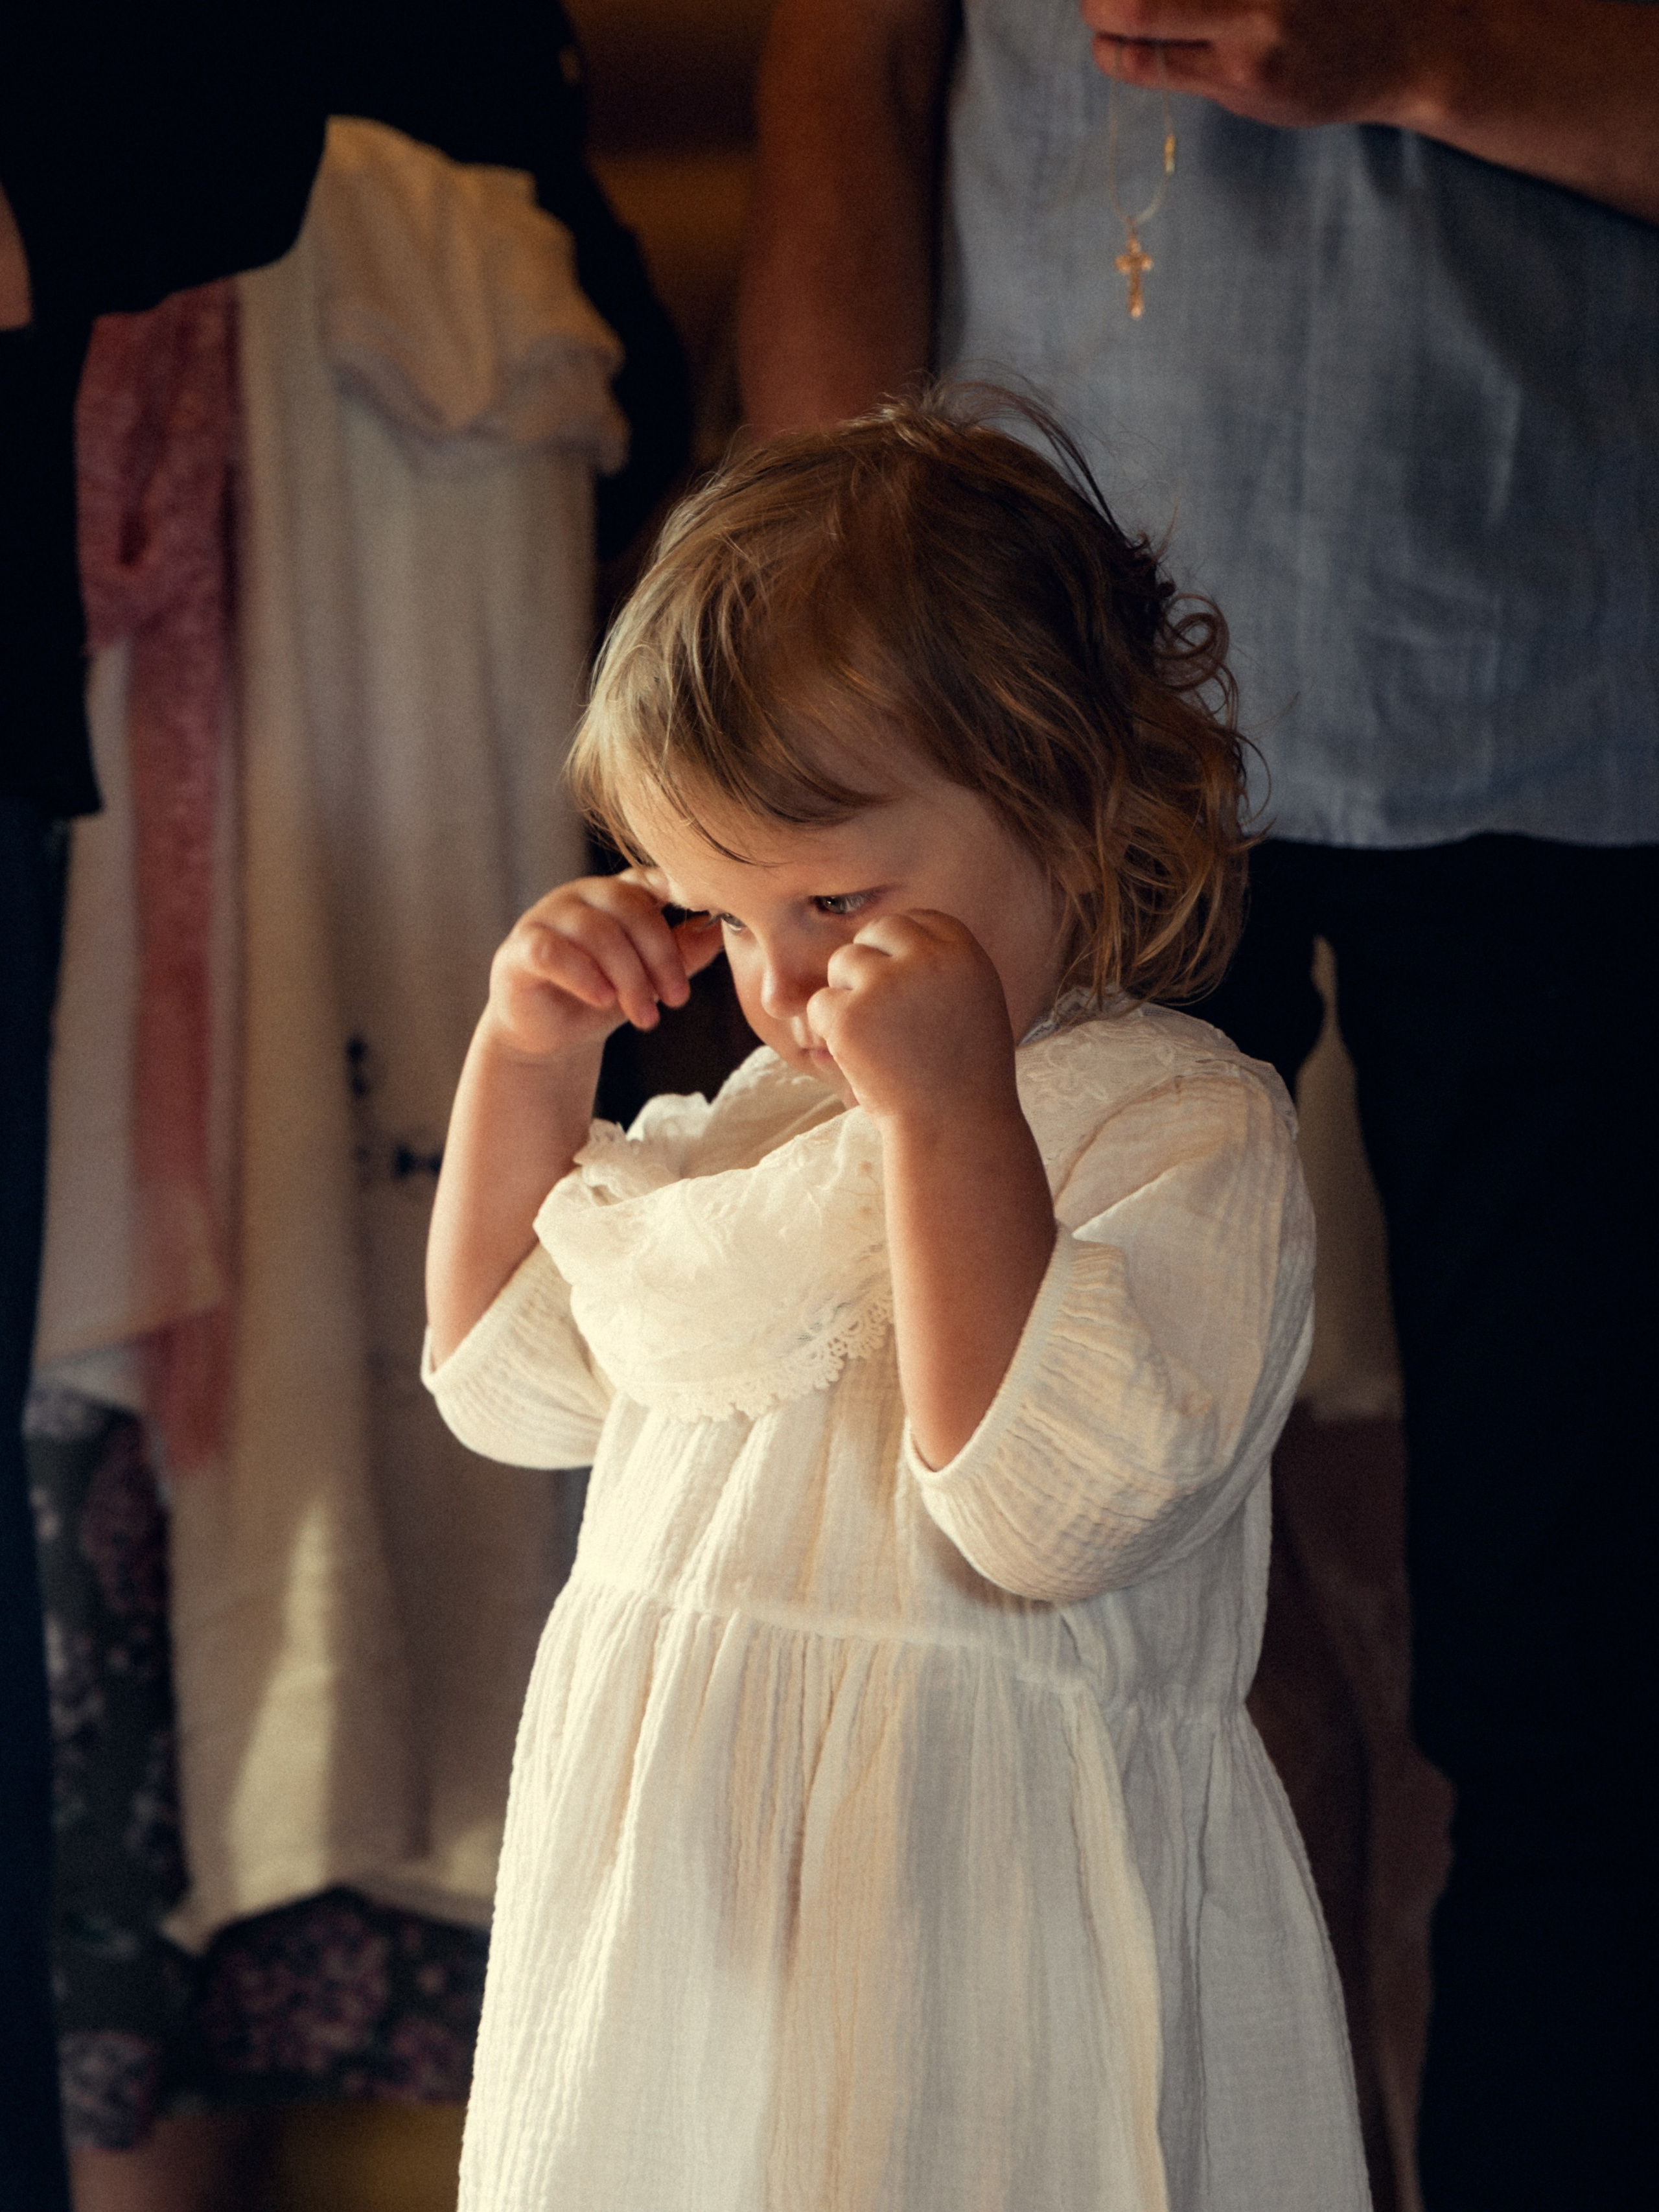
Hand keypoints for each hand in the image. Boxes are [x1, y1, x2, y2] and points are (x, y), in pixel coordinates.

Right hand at [482, 870, 724, 1065]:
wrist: (549, 1035)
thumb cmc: (602, 997)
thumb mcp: (649, 977)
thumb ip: (682, 952)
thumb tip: (723, 932)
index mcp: (615, 894)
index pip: (651, 880)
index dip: (681, 898)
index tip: (713, 921)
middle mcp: (580, 896)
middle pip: (629, 906)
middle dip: (660, 956)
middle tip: (677, 999)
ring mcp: (546, 918)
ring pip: (596, 932)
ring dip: (628, 977)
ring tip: (645, 1016)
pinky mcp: (520, 949)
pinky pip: (552, 951)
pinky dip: (582, 975)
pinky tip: (602, 999)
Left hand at [805, 910, 1020, 1125]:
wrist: (955, 1130)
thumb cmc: (966, 1078)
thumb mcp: (974, 1007)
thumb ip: (941, 970)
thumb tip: (894, 942)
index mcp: (966, 955)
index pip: (923, 920)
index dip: (905, 945)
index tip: (900, 974)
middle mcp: (927, 959)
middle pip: (881, 930)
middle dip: (871, 960)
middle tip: (874, 1004)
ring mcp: (885, 984)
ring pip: (844, 961)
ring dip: (848, 994)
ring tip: (874, 1040)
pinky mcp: (849, 1015)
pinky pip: (821, 1004)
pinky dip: (830, 1030)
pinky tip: (858, 1058)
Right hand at [1082, 0, 1426, 129]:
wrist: (1409, 39)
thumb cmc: (1324, 80)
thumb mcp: (1254, 98)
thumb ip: (1194, 67)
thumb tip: (1127, 38)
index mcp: (1239, 70)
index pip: (1135, 55)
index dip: (1106, 45)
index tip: (1107, 40)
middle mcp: (1252, 16)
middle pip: (1135, 2)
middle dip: (1102, 3)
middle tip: (1104, 7)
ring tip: (1138, 5)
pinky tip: (1204, 6)